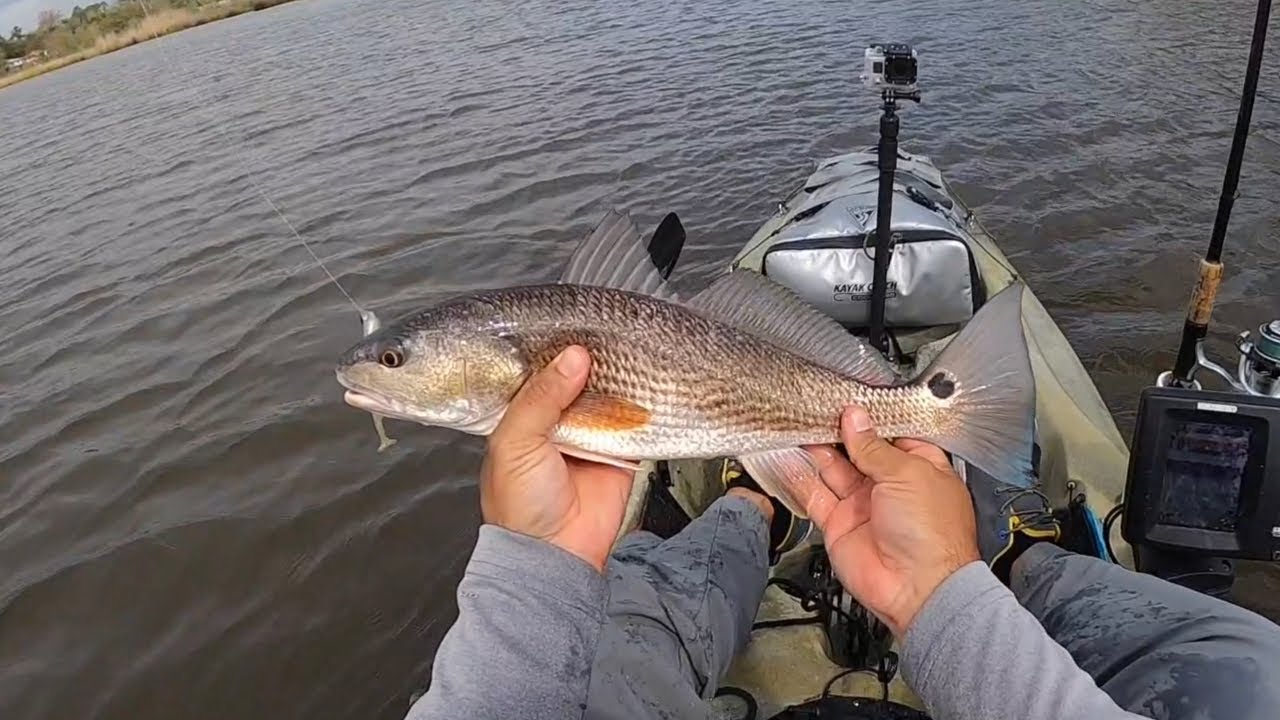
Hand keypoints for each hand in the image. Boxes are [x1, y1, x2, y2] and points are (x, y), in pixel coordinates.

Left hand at [479, 346, 634, 571]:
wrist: (556, 554)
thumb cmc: (520, 503)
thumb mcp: (516, 442)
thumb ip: (541, 397)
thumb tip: (575, 356)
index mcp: (523, 413)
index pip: (540, 368)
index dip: (554, 345)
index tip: (574, 316)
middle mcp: (557, 418)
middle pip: (579, 377)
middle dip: (594, 356)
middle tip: (611, 324)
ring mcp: (592, 432)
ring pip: (610, 393)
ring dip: (621, 376)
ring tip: (634, 340)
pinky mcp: (622, 449)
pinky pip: (637, 421)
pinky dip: (645, 404)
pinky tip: (651, 378)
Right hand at [803, 406, 979, 635]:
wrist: (918, 588)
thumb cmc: (933, 536)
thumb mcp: (907, 474)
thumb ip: (874, 446)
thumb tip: (856, 419)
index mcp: (918, 468)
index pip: (889, 434)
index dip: (869, 417)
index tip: (847, 400)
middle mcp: (890, 485)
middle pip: (856, 449)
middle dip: (837, 430)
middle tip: (815, 407)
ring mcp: (863, 504)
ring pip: (832, 468)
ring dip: (815, 448)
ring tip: (795, 423)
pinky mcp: (839, 523)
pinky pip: (814, 494)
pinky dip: (798, 476)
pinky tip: (786, 456)